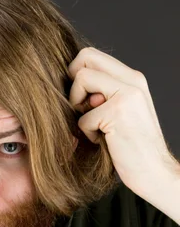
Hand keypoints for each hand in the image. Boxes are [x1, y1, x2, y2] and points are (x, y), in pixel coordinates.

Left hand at [67, 47, 176, 196]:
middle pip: (84, 58)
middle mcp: (132, 80)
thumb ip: (103, 92)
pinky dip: (86, 132)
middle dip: (73, 83)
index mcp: (132, 78)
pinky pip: (82, 116)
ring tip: (95, 126)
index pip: (91, 55)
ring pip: (81, 79)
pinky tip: (103, 141)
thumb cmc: (132, 146)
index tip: (81, 98)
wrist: (154, 171)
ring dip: (78, 107)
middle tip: (82, 108)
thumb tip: (73, 80)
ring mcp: (126, 94)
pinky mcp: (117, 112)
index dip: (76, 74)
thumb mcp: (121, 111)